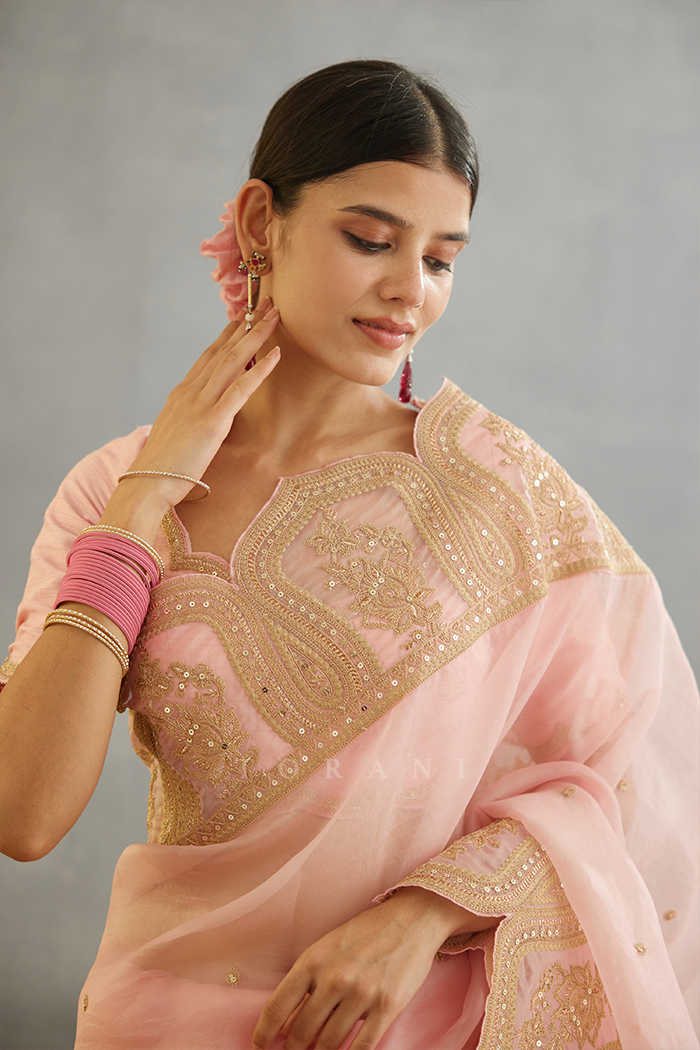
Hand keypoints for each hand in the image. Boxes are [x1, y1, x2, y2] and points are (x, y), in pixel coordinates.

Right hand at [100, 298, 280, 533]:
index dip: (228, 334)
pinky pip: (241, 390)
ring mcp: (200, 405)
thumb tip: (202, 419)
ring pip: (233, 361)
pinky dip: (260, 370)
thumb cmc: (162, 469)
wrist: (145, 485)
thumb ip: (190, 420)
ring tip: (275, 316)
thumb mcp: (177, 435)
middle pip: (223, 350)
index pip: (209, 356)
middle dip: (246, 325)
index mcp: (181, 394)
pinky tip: (276, 354)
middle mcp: (190, 392)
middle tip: (266, 303)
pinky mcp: (212, 423)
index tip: (243, 316)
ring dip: (256, 336)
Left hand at [252, 888, 490, 1049]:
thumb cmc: (363, 935)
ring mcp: (361, 993)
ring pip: (329, 1044)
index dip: (264, 1033)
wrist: (409, 920)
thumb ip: (306, 983)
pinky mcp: (387, 1006)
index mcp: (313, 960)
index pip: (277, 1006)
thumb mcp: (327, 949)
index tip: (260, 1047)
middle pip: (301, 1032)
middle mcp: (334, 978)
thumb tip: (285, 1026)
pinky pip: (362, 1047)